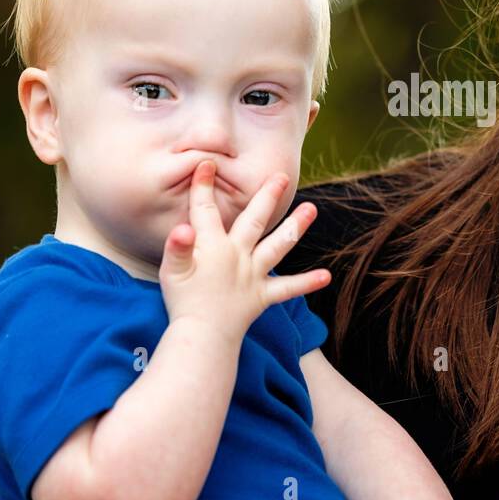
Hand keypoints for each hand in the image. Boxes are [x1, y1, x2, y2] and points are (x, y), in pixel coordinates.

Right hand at [158, 160, 329, 339]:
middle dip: (267, 196)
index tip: (208, 163)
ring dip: (296, 226)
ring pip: (279, 245)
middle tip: (282, 176)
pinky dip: (307, 283)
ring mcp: (253, 274)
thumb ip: (177, 247)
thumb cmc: (183, 301)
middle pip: (255, 219)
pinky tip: (327, 276)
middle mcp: (238, 255)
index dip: (204, 186)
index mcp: (212, 246)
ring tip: (312, 208)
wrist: (202, 335)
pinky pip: (288, 288)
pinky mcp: (262, 296)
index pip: (206, 210)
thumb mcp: (171, 271)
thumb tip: (182, 227)